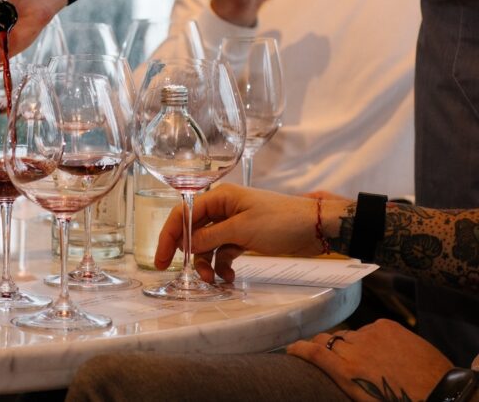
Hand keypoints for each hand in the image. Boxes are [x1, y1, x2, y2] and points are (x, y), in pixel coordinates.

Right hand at [154, 184, 350, 281]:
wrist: (317, 228)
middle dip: (191, 255)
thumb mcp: (242, 229)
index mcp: (220, 197)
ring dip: (208, 263)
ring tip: (215, 280)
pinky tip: (230, 277)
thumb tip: (186, 244)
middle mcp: (224, 207)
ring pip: (209, 245)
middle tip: (190, 277)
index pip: (184, 214)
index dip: (169, 236)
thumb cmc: (281, 221)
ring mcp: (234, 223)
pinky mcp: (245, 237)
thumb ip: (210, 236)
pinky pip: (225, 251)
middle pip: (194, 231)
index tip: (162, 261)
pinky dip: (224, 265)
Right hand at [287, 320, 452, 400]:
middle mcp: (354, 348)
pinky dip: (370, 338)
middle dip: (322, 345)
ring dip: (350, 344)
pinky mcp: (388, 326)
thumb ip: (344, 379)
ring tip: (365, 358)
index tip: (291, 349)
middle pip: (327, 339)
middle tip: (326, 354)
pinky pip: (370, 329)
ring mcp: (371, 334)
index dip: (298, 348)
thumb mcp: (363, 398)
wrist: (441, 395)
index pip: (311, 351)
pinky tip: (382, 351)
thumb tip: (333, 369)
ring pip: (350, 334)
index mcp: (346, 371)